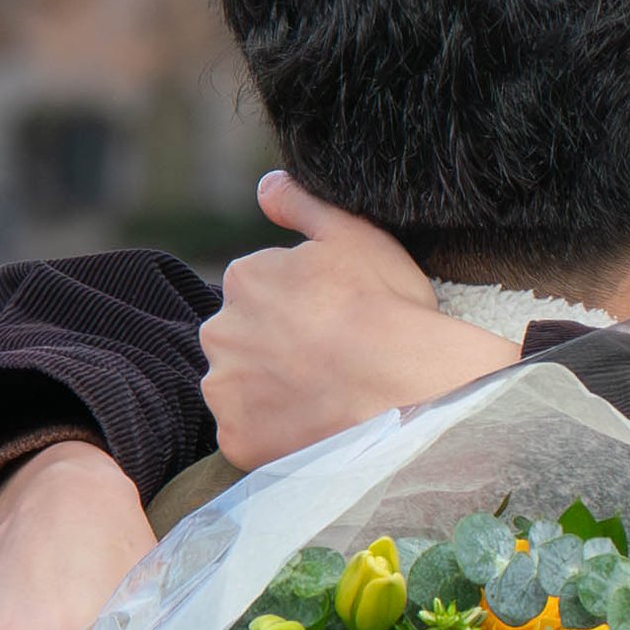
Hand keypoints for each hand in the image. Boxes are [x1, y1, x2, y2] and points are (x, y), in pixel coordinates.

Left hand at [197, 173, 519, 465]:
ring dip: (271, 390)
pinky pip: (249, 435)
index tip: (335, 319)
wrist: (409, 390)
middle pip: (245, 338)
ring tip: (326, 396)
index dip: (302, 306)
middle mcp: (220, 332)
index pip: (261, 292)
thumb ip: (302, 203)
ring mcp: (226, 391)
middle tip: (331, 359)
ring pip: (242, 387)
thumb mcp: (354, 234)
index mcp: (245, 278)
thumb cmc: (387, 307)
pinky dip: (274, 433)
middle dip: (277, 347)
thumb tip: (265, 187)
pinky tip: (314, 426)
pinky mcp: (237, 441)